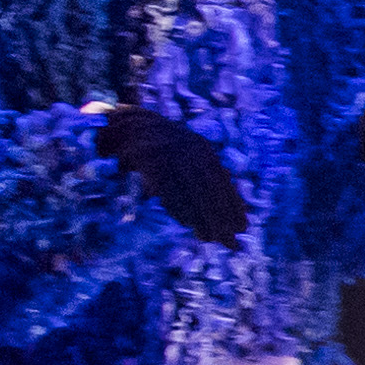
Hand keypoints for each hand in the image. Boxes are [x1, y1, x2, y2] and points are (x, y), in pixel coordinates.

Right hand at [93, 103, 249, 243]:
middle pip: (210, 188)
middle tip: (231, 241)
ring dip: (202, 217)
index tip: (243, 227)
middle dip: (221, 216)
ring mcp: (170, 152)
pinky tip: (186, 223)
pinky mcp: (150, 158)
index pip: (222, 181)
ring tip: (210, 239)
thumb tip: (220, 202)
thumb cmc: (156, 146)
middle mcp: (189, 149)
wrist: (122, 122)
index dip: (233, 205)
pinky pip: (168, 187)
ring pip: (191, 190)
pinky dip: (178, 207)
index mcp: (200, 149)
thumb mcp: (182, 157)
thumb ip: (201, 176)